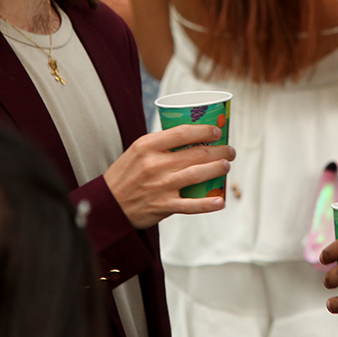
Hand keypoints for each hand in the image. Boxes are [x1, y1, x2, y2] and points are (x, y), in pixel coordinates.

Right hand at [103, 124, 234, 229]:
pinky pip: (191, 205)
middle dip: (219, 150)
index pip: (182, 133)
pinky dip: (208, 204)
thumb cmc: (125, 176)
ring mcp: (160, 185)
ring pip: (197, 174)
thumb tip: (190, 137)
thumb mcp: (136, 152)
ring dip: (217, 169)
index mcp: (147, 146)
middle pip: (195, 153)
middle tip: (229, 151)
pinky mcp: (163, 205)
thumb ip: (159, 145)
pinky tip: (220, 201)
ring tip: (226, 166)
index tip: (217, 131)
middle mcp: (155, 164)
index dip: (204, 130)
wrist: (108, 206)